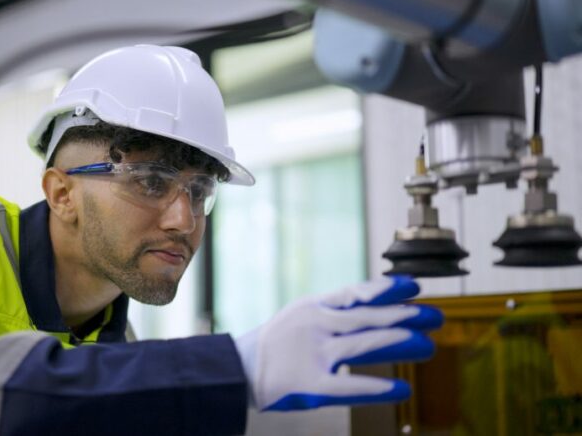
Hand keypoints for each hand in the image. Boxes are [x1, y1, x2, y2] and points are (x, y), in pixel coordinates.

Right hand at [234, 276, 441, 410]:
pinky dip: (376, 388)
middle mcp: (315, 326)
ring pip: (362, 345)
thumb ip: (335, 309)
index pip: (355, 293)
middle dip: (404, 316)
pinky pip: (347, 386)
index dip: (386, 289)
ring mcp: (312, 354)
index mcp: (313, 307)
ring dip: (397, 343)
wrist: (239, 369)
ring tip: (425, 344)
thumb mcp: (302, 314)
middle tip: (436, 317)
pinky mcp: (310, 385)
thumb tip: (374, 303)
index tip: (415, 286)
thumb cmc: (275, 344)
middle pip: (367, 318)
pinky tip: (401, 389)